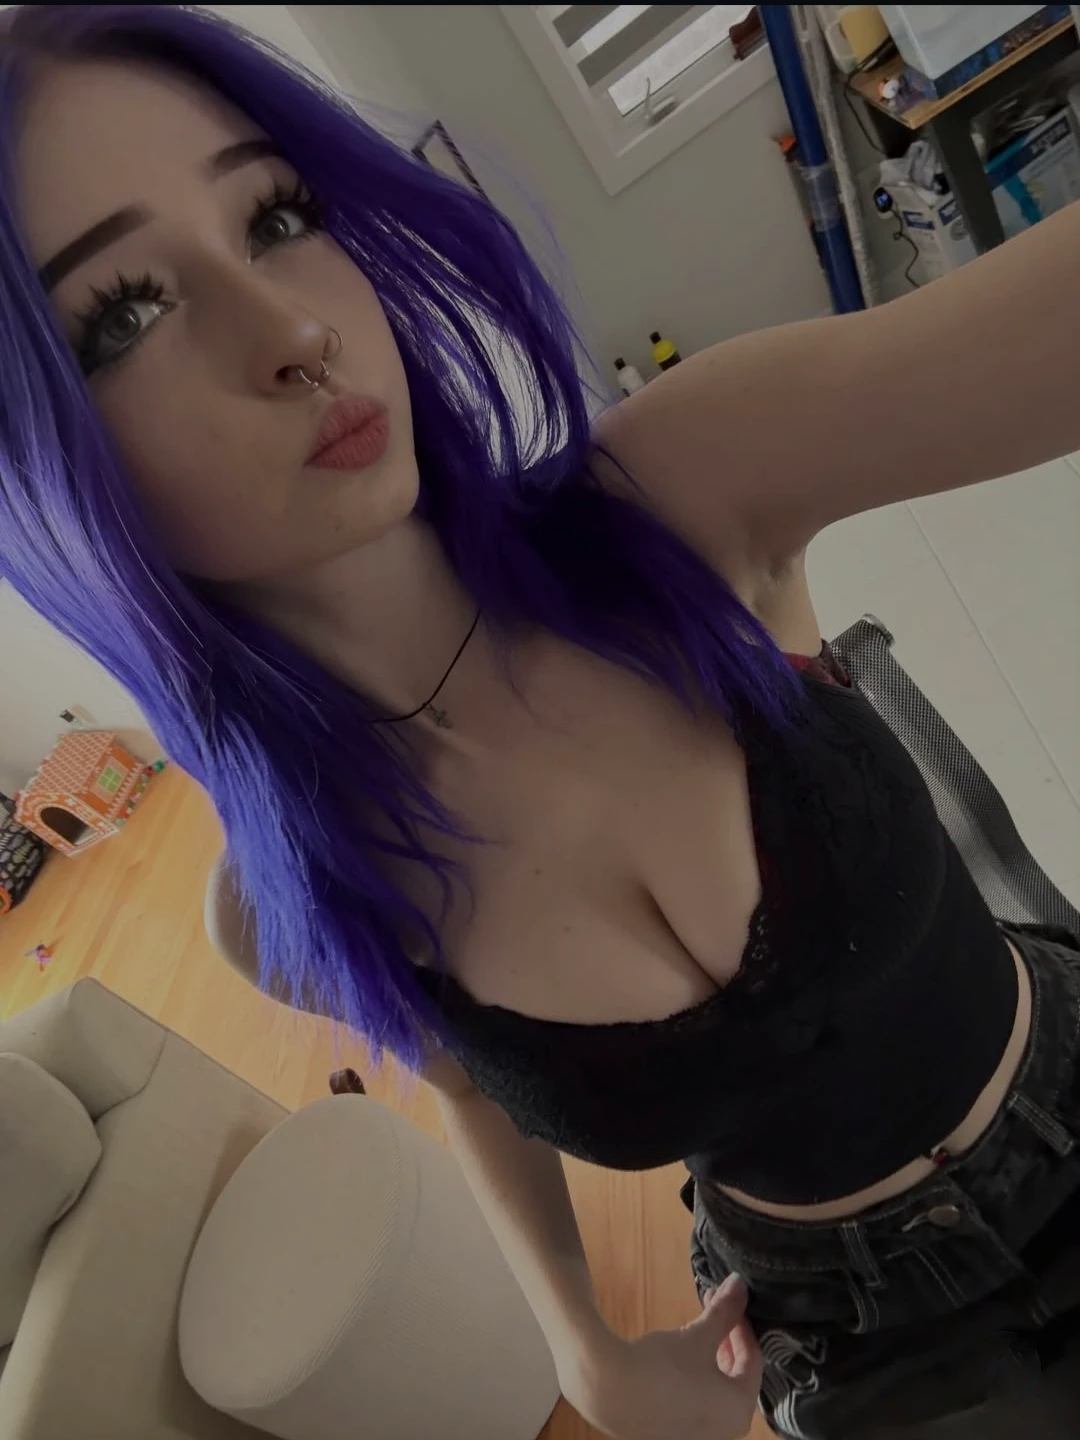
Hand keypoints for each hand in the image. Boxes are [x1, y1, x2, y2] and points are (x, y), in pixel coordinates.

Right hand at [562, 1274, 763, 1439]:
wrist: (609, 1390)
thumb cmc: (664, 1365)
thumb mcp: (698, 1334)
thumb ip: (725, 1311)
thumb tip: (740, 1283)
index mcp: (738, 1410)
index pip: (753, 1360)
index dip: (742, 1325)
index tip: (729, 1301)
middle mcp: (724, 1432)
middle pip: (735, 1377)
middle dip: (726, 1339)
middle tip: (712, 1310)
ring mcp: (697, 1437)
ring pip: (714, 1389)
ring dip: (709, 1356)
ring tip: (692, 1328)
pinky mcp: (673, 1435)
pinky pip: (695, 1401)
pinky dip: (694, 1377)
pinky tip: (675, 1357)